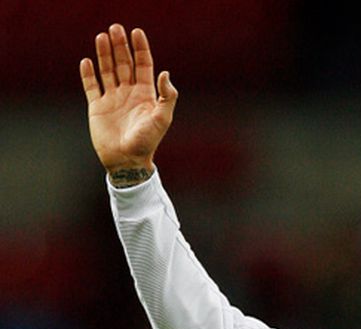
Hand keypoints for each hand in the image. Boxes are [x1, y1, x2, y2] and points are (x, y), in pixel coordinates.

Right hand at [80, 24, 177, 180]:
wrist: (128, 160)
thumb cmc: (148, 142)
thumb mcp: (162, 118)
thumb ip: (167, 96)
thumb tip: (165, 73)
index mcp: (146, 95)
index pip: (143, 65)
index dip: (141, 49)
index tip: (137, 32)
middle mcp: (129, 94)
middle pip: (124, 64)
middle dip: (120, 46)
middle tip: (116, 28)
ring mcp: (113, 99)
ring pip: (107, 71)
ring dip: (104, 54)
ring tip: (101, 37)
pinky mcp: (97, 107)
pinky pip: (91, 87)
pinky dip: (88, 74)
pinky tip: (87, 61)